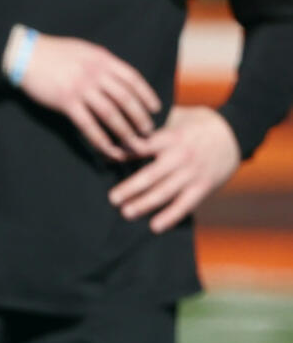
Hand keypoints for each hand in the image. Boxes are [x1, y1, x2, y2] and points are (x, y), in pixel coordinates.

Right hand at [14, 33, 160, 159]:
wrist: (25, 55)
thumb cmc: (53, 52)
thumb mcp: (83, 50)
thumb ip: (100, 62)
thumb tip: (116, 74)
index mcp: (102, 59)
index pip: (132, 79)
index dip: (146, 95)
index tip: (155, 108)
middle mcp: (95, 74)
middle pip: (125, 98)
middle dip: (139, 117)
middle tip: (148, 131)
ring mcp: (80, 88)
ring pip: (110, 114)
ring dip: (124, 131)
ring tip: (133, 144)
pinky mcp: (66, 102)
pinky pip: (87, 124)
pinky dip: (100, 138)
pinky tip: (108, 149)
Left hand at [108, 106, 240, 232]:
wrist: (237, 131)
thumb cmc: (198, 123)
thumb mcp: (176, 116)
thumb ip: (153, 125)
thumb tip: (121, 125)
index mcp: (171, 138)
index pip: (142, 146)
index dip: (124, 153)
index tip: (105, 160)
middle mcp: (180, 157)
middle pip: (151, 175)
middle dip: (130, 188)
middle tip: (112, 199)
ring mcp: (192, 173)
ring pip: (165, 192)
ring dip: (145, 204)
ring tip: (127, 213)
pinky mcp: (204, 186)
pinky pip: (185, 204)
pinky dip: (171, 216)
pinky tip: (155, 226)